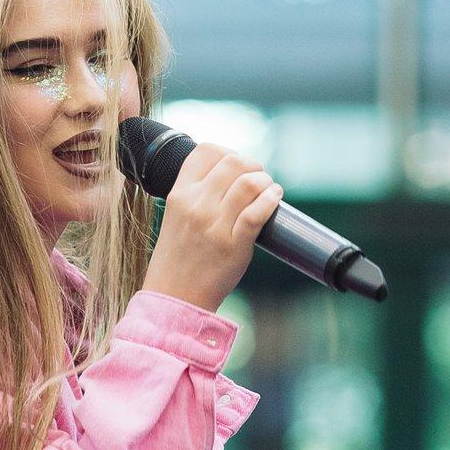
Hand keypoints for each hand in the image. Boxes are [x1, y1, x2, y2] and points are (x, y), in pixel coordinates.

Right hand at [138, 143, 283, 313]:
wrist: (174, 298)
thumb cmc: (179, 258)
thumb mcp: (177, 217)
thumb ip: (197, 195)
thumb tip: (231, 175)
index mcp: (179, 194)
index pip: (206, 151)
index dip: (227, 152)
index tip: (236, 167)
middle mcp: (196, 205)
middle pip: (233, 161)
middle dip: (253, 166)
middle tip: (258, 179)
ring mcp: (214, 224)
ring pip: (249, 182)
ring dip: (266, 181)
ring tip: (268, 190)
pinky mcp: (233, 244)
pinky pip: (258, 211)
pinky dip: (271, 199)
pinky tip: (275, 199)